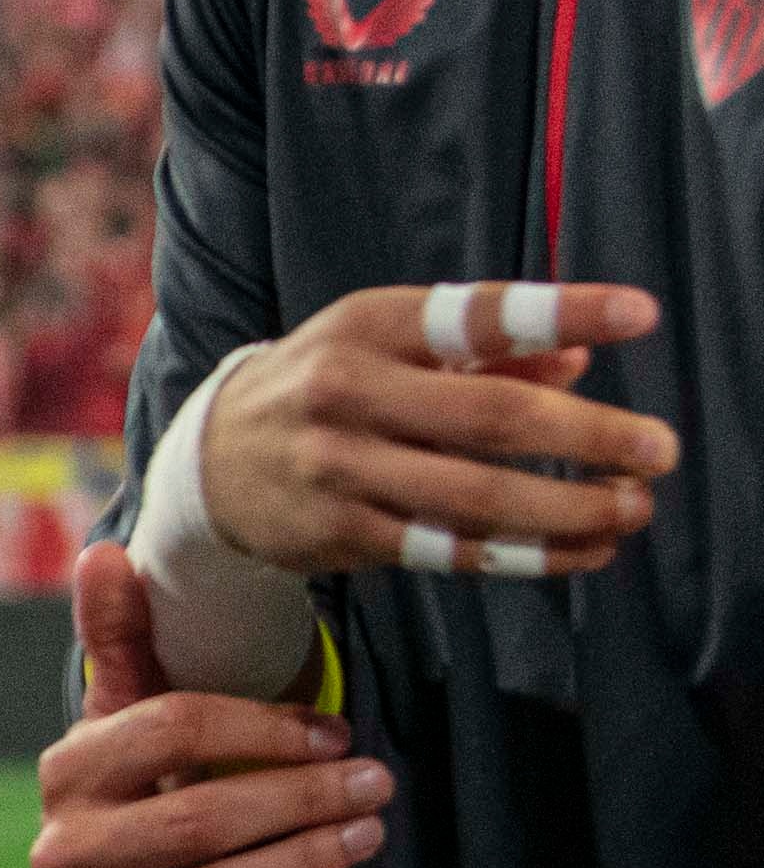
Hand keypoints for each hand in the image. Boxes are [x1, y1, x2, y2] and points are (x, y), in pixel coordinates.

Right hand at [30, 545, 385, 867]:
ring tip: (368, 836)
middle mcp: (59, 854)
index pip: (166, 729)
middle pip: (197, 817)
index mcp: (66, 775)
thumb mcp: (132, 730)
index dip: (262, 727)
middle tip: (380, 785)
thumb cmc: (143, 814)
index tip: (336, 733)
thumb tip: (106, 551)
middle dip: (302, 799)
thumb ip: (126, 644)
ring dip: (307, 864)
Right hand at [194, 281, 671, 576]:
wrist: (209, 461)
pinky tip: (581, 552)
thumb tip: (578, 360)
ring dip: (568, 508)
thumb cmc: (326, 387)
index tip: (642, 314)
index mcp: (369, 327)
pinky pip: (448, 549)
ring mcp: (340, 468)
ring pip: (476, 498)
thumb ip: (482, 351)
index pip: (477, 315)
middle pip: (490, 419)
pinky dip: (524, 556)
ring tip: (632, 508)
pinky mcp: (341, 533)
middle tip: (658, 450)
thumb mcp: (386, 342)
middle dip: (588, 437)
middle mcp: (348, 392)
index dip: (562, 311)